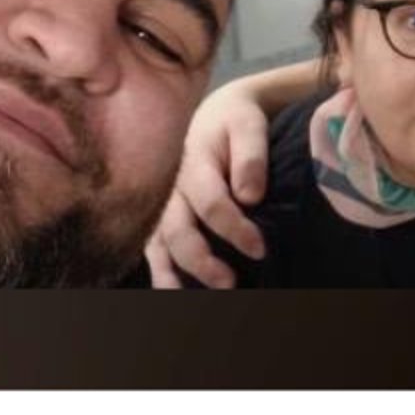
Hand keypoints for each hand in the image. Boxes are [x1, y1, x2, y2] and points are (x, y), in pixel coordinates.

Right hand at [145, 83, 274, 289]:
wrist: (215, 114)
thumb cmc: (236, 123)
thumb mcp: (248, 125)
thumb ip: (251, 156)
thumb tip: (250, 196)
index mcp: (193, 161)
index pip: (211, 202)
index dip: (234, 228)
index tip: (260, 249)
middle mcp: (170, 187)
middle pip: (178, 230)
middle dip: (201, 261)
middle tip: (229, 283)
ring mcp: (161, 204)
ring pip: (159, 244)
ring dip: (172, 275)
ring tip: (185, 300)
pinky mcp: (160, 218)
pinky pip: (154, 247)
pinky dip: (160, 272)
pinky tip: (171, 293)